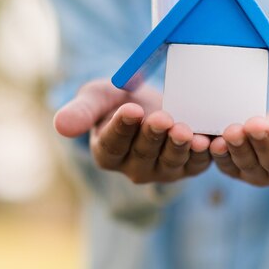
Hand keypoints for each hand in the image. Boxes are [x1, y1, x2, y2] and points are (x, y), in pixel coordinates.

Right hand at [54, 79, 211, 182]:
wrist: (148, 103)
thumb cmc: (116, 100)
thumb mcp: (96, 98)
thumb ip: (80, 112)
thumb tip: (60, 126)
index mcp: (107, 153)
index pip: (113, 144)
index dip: (122, 128)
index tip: (130, 110)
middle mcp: (133, 168)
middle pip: (144, 153)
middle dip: (154, 135)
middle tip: (161, 118)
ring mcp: (162, 170)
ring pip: (170, 161)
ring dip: (179, 146)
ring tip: (185, 130)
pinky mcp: (187, 167)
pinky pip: (196, 164)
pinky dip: (203, 155)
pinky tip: (209, 141)